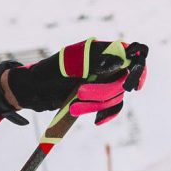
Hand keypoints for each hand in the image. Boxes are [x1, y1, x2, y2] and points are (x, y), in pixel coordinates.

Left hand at [0, 38, 147, 126]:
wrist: (32, 92)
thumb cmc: (46, 73)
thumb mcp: (68, 64)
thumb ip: (94, 59)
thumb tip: (121, 57)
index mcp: (98, 50)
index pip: (130, 53)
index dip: (137, 67)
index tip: (133, 85)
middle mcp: (104, 63)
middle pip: (122, 79)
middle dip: (103, 91)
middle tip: (81, 94)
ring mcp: (101, 79)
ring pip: (115, 95)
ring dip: (97, 104)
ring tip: (74, 107)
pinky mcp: (96, 95)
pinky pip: (112, 105)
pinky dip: (106, 113)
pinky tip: (97, 120)